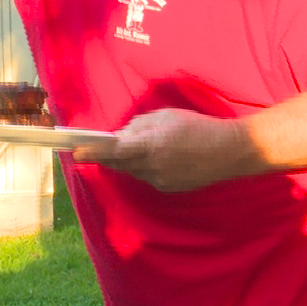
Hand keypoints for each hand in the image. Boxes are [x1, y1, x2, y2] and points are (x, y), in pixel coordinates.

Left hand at [72, 108, 258, 191]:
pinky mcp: (169, 188)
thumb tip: (120, 134)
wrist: (230, 151)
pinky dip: (143, 167)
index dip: (93, 152)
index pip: (114, 151)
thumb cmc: (197, 127)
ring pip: (133, 171)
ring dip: (126, 161)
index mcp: (151, 145)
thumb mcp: (166, 117)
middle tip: (90, 149)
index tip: (76, 152)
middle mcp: (153, 166)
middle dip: (105, 156)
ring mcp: (161, 180)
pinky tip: (151, 157)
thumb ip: (139, 126)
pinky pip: (147, 177)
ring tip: (125, 148)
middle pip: (119, 163)